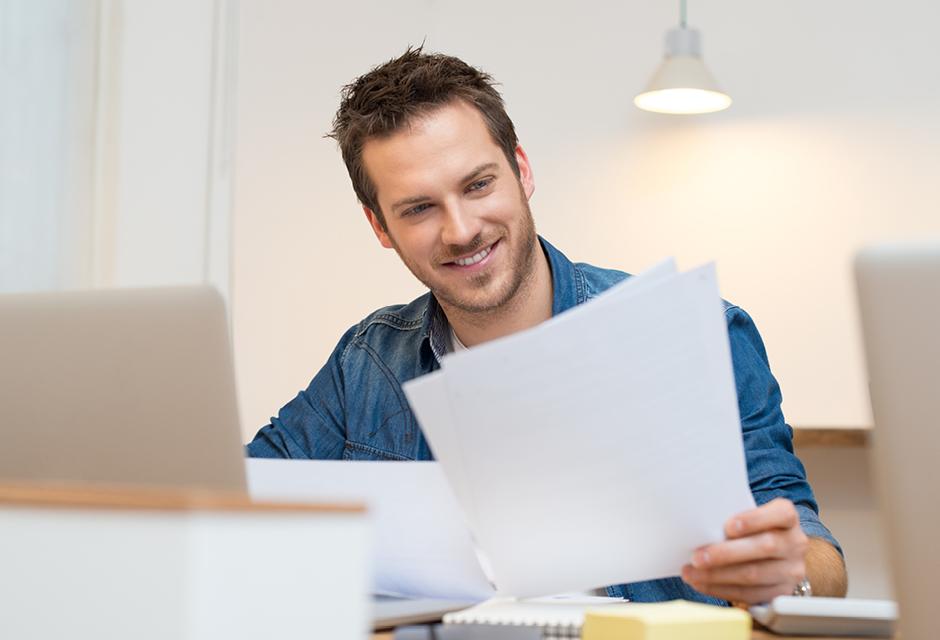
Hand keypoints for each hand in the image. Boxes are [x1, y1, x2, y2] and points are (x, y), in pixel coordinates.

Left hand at [680, 497, 808, 604]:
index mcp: (788, 517)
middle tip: (697, 557)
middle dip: (725, 554)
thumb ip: (732, 519)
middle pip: (763, 547)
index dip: (754, 520)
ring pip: (754, 574)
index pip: (780, 514)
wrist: (775, 553)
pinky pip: (750, 594)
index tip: (727, 527)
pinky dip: (721, 589)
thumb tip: (700, 528)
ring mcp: (792, 570)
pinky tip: (702, 583)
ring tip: (692, 573)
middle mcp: (795, 543)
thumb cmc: (752, 528)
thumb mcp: (748, 516)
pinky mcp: (782, 592)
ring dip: (718, 576)